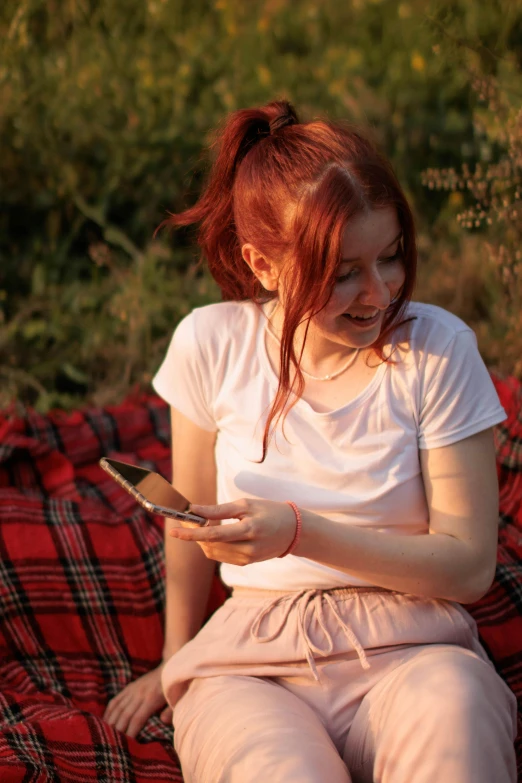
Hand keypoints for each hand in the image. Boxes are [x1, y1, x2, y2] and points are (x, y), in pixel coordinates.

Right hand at [103, 663, 183, 737]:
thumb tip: (162, 721)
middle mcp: (139, 694)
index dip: (130, 732)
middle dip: (118, 731)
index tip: (126, 745)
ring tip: (105, 736)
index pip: (137, 718)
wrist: (169, 667)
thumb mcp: (175, 699)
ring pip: (118, 708)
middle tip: (112, 745)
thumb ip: (170, 711)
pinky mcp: (129, 687)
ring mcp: (133, 689)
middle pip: (125, 715)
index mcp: (152, 699)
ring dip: (111, 722)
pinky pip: (116, 700)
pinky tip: (105, 721)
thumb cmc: (174, 689)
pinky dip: (109, 711)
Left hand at [168, 498, 297, 564]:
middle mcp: (247, 549)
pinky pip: (220, 555)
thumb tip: (194, 509)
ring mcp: (246, 559)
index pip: (214, 534)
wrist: (294, 532)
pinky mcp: (244, 563)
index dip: (191, 533)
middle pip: (210, 544)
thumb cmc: (270, 512)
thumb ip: (219, 509)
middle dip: (195, 532)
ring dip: (202, 538)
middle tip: (187, 518)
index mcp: (249, 530)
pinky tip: (214, 531)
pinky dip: (212, 543)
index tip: (173, 530)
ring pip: (212, 551)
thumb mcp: (246, 505)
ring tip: (203, 522)